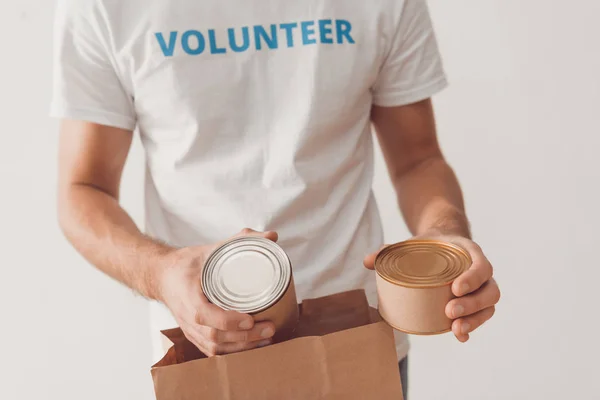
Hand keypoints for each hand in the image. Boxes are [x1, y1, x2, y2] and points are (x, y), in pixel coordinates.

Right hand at [156, 228, 278, 355]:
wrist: (161, 277)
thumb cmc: (186, 263)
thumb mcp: (210, 249)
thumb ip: (240, 240)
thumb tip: (272, 235)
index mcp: (188, 296)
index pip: (205, 315)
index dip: (229, 321)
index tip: (251, 319)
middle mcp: (187, 317)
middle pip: (215, 337)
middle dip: (245, 337)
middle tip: (270, 328)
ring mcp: (190, 329)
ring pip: (215, 348)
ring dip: (242, 348)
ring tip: (266, 339)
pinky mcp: (194, 336)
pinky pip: (212, 351)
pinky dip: (232, 352)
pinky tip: (251, 347)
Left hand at [363, 235, 499, 341]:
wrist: (443, 244)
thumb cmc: (429, 245)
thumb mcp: (413, 243)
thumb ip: (390, 250)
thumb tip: (366, 261)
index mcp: (471, 253)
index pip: (481, 266)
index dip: (473, 278)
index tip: (455, 288)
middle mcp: (482, 272)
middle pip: (490, 291)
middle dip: (472, 304)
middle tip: (449, 311)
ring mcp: (482, 289)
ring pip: (489, 306)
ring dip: (474, 319)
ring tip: (455, 328)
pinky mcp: (476, 303)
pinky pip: (481, 317)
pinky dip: (472, 328)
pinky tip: (459, 337)